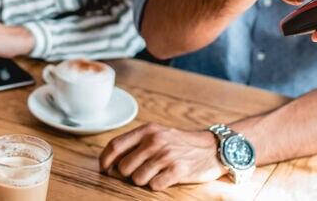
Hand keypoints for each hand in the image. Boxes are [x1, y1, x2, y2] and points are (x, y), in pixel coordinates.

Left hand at [99, 123, 223, 190]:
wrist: (212, 147)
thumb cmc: (179, 143)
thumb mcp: (157, 134)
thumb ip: (135, 143)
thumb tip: (109, 160)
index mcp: (147, 130)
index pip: (115, 146)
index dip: (105, 160)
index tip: (104, 169)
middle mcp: (154, 141)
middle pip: (124, 167)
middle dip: (129, 174)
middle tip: (141, 171)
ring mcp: (166, 155)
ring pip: (137, 179)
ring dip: (144, 180)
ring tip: (156, 173)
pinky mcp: (178, 170)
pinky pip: (154, 186)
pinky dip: (158, 185)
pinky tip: (166, 177)